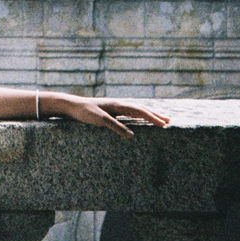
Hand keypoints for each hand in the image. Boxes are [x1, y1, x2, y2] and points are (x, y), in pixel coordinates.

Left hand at [53, 94, 169, 138]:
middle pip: (141, 109)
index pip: (139, 110)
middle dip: (155, 115)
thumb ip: (115, 127)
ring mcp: (115, 108)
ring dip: (148, 115)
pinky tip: (141, 120)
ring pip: (136, 111)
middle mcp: (118, 105)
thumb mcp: (99, 120)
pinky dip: (138, 117)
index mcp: (118, 105)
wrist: (71, 107)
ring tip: (159, 120)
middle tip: (168, 121)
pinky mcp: (110, 113)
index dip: (152, 117)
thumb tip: (132, 136)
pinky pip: (129, 114)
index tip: (164, 124)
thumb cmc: (84, 112)